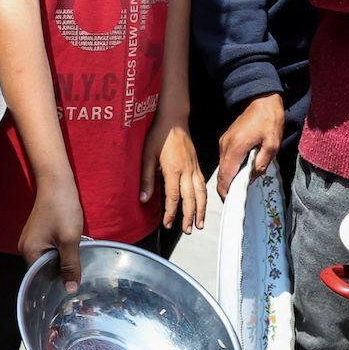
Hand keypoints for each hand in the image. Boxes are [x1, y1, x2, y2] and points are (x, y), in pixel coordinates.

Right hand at [20, 177, 83, 287]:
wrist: (57, 182)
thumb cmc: (62, 209)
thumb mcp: (69, 240)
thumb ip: (70, 266)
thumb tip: (70, 290)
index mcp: (30, 252)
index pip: (42, 278)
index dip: (58, 282)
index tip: (75, 284)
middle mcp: (26, 248)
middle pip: (44, 270)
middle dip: (61, 271)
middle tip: (80, 273)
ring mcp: (31, 240)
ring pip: (48, 259)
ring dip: (63, 260)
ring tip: (78, 261)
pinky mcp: (38, 233)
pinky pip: (49, 250)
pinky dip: (60, 251)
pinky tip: (73, 248)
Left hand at [143, 112, 206, 232]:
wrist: (174, 120)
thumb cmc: (158, 136)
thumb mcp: (147, 156)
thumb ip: (147, 179)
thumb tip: (143, 199)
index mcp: (174, 170)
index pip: (173, 197)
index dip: (171, 213)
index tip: (167, 224)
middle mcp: (187, 171)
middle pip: (190, 199)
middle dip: (189, 216)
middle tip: (188, 230)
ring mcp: (194, 168)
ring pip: (201, 193)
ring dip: (201, 210)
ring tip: (200, 223)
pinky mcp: (198, 165)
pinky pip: (203, 184)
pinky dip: (205, 197)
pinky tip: (203, 205)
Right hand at [215, 93, 283, 200]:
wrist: (262, 99)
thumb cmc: (269, 120)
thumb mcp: (272, 144)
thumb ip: (262, 163)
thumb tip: (252, 178)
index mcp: (235, 148)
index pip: (225, 176)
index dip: (226, 192)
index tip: (232, 203)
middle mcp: (225, 146)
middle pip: (221, 174)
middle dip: (227, 188)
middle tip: (238, 200)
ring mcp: (224, 143)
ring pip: (223, 167)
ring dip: (229, 179)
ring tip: (241, 189)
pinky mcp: (226, 140)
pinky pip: (225, 160)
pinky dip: (230, 170)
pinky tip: (241, 174)